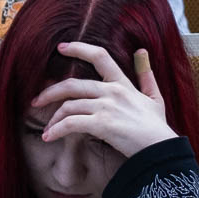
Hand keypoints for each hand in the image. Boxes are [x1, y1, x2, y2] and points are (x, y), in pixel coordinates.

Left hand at [32, 44, 177, 157]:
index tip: (61, 47)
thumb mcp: (155, 97)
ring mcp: (106, 107)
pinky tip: (49, 137)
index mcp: (122, 84)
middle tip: (38, 100)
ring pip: (69, 106)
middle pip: (72, 85)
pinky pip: (71, 124)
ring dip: (54, 119)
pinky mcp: (102, 124)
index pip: (99, 56)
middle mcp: (112, 92)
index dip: (78, 48)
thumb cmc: (157, 128)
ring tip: (48, 130)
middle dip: (50, 92)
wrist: (161, 150)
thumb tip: (141, 51)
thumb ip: (146, 75)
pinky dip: (56, 130)